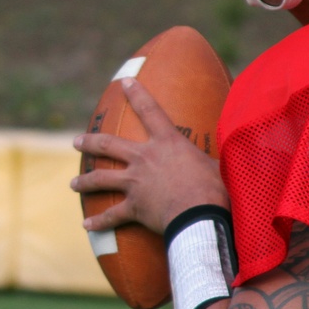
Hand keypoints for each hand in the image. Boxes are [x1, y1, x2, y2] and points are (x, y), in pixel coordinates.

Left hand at [70, 77, 228, 233]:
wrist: (200, 214)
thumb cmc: (215, 188)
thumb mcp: (217, 163)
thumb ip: (213, 156)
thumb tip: (234, 148)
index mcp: (166, 142)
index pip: (150, 110)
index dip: (137, 93)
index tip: (124, 82)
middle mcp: (144, 158)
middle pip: (108, 145)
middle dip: (89, 142)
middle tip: (75, 141)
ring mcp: (135, 183)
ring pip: (101, 179)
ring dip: (85, 181)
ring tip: (73, 183)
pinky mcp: (134, 207)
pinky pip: (111, 215)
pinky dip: (99, 222)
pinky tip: (87, 226)